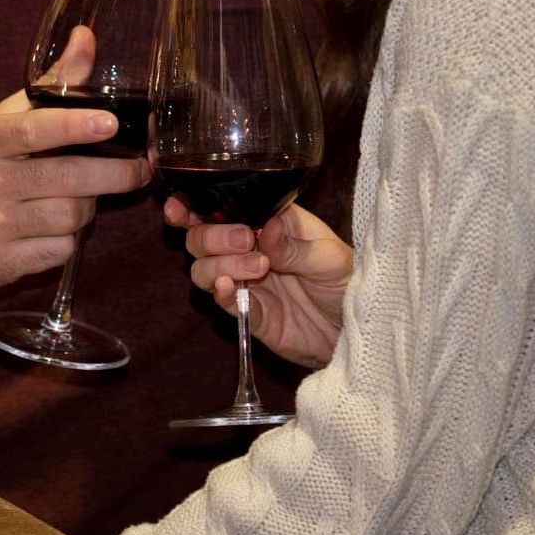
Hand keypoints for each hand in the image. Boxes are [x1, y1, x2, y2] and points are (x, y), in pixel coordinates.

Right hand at [0, 28, 148, 291]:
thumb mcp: (2, 121)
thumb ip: (51, 84)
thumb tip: (87, 36)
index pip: (30, 130)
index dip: (73, 126)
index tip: (110, 123)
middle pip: (65, 179)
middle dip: (114, 174)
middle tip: (141, 169)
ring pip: (69, 217)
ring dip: (88, 208)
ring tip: (83, 198)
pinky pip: (60, 250)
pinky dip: (70, 239)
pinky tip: (59, 228)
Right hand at [172, 200, 351, 368]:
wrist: (354, 328)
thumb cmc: (345, 280)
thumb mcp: (328, 255)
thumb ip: (293, 244)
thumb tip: (265, 226)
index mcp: (266, 222)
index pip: (221, 208)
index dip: (193, 207)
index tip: (180, 209)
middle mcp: (248, 249)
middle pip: (201, 237)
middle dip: (214, 236)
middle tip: (245, 240)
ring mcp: (245, 282)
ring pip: (203, 268)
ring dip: (221, 264)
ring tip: (259, 268)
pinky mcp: (249, 312)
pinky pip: (222, 302)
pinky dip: (221, 294)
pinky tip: (230, 288)